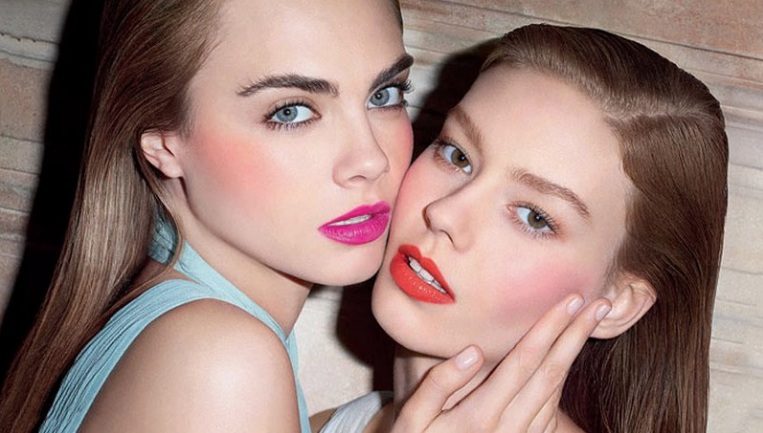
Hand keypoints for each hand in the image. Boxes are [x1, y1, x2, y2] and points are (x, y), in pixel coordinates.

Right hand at [391, 294, 611, 432]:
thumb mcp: (412, 417)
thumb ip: (439, 384)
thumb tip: (474, 350)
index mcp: (481, 417)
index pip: (523, 362)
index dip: (548, 329)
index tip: (569, 300)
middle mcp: (509, 428)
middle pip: (550, 374)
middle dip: (575, 336)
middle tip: (600, 303)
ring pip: (556, 391)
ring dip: (574, 354)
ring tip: (589, 322)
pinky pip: (553, 407)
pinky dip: (563, 377)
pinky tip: (567, 354)